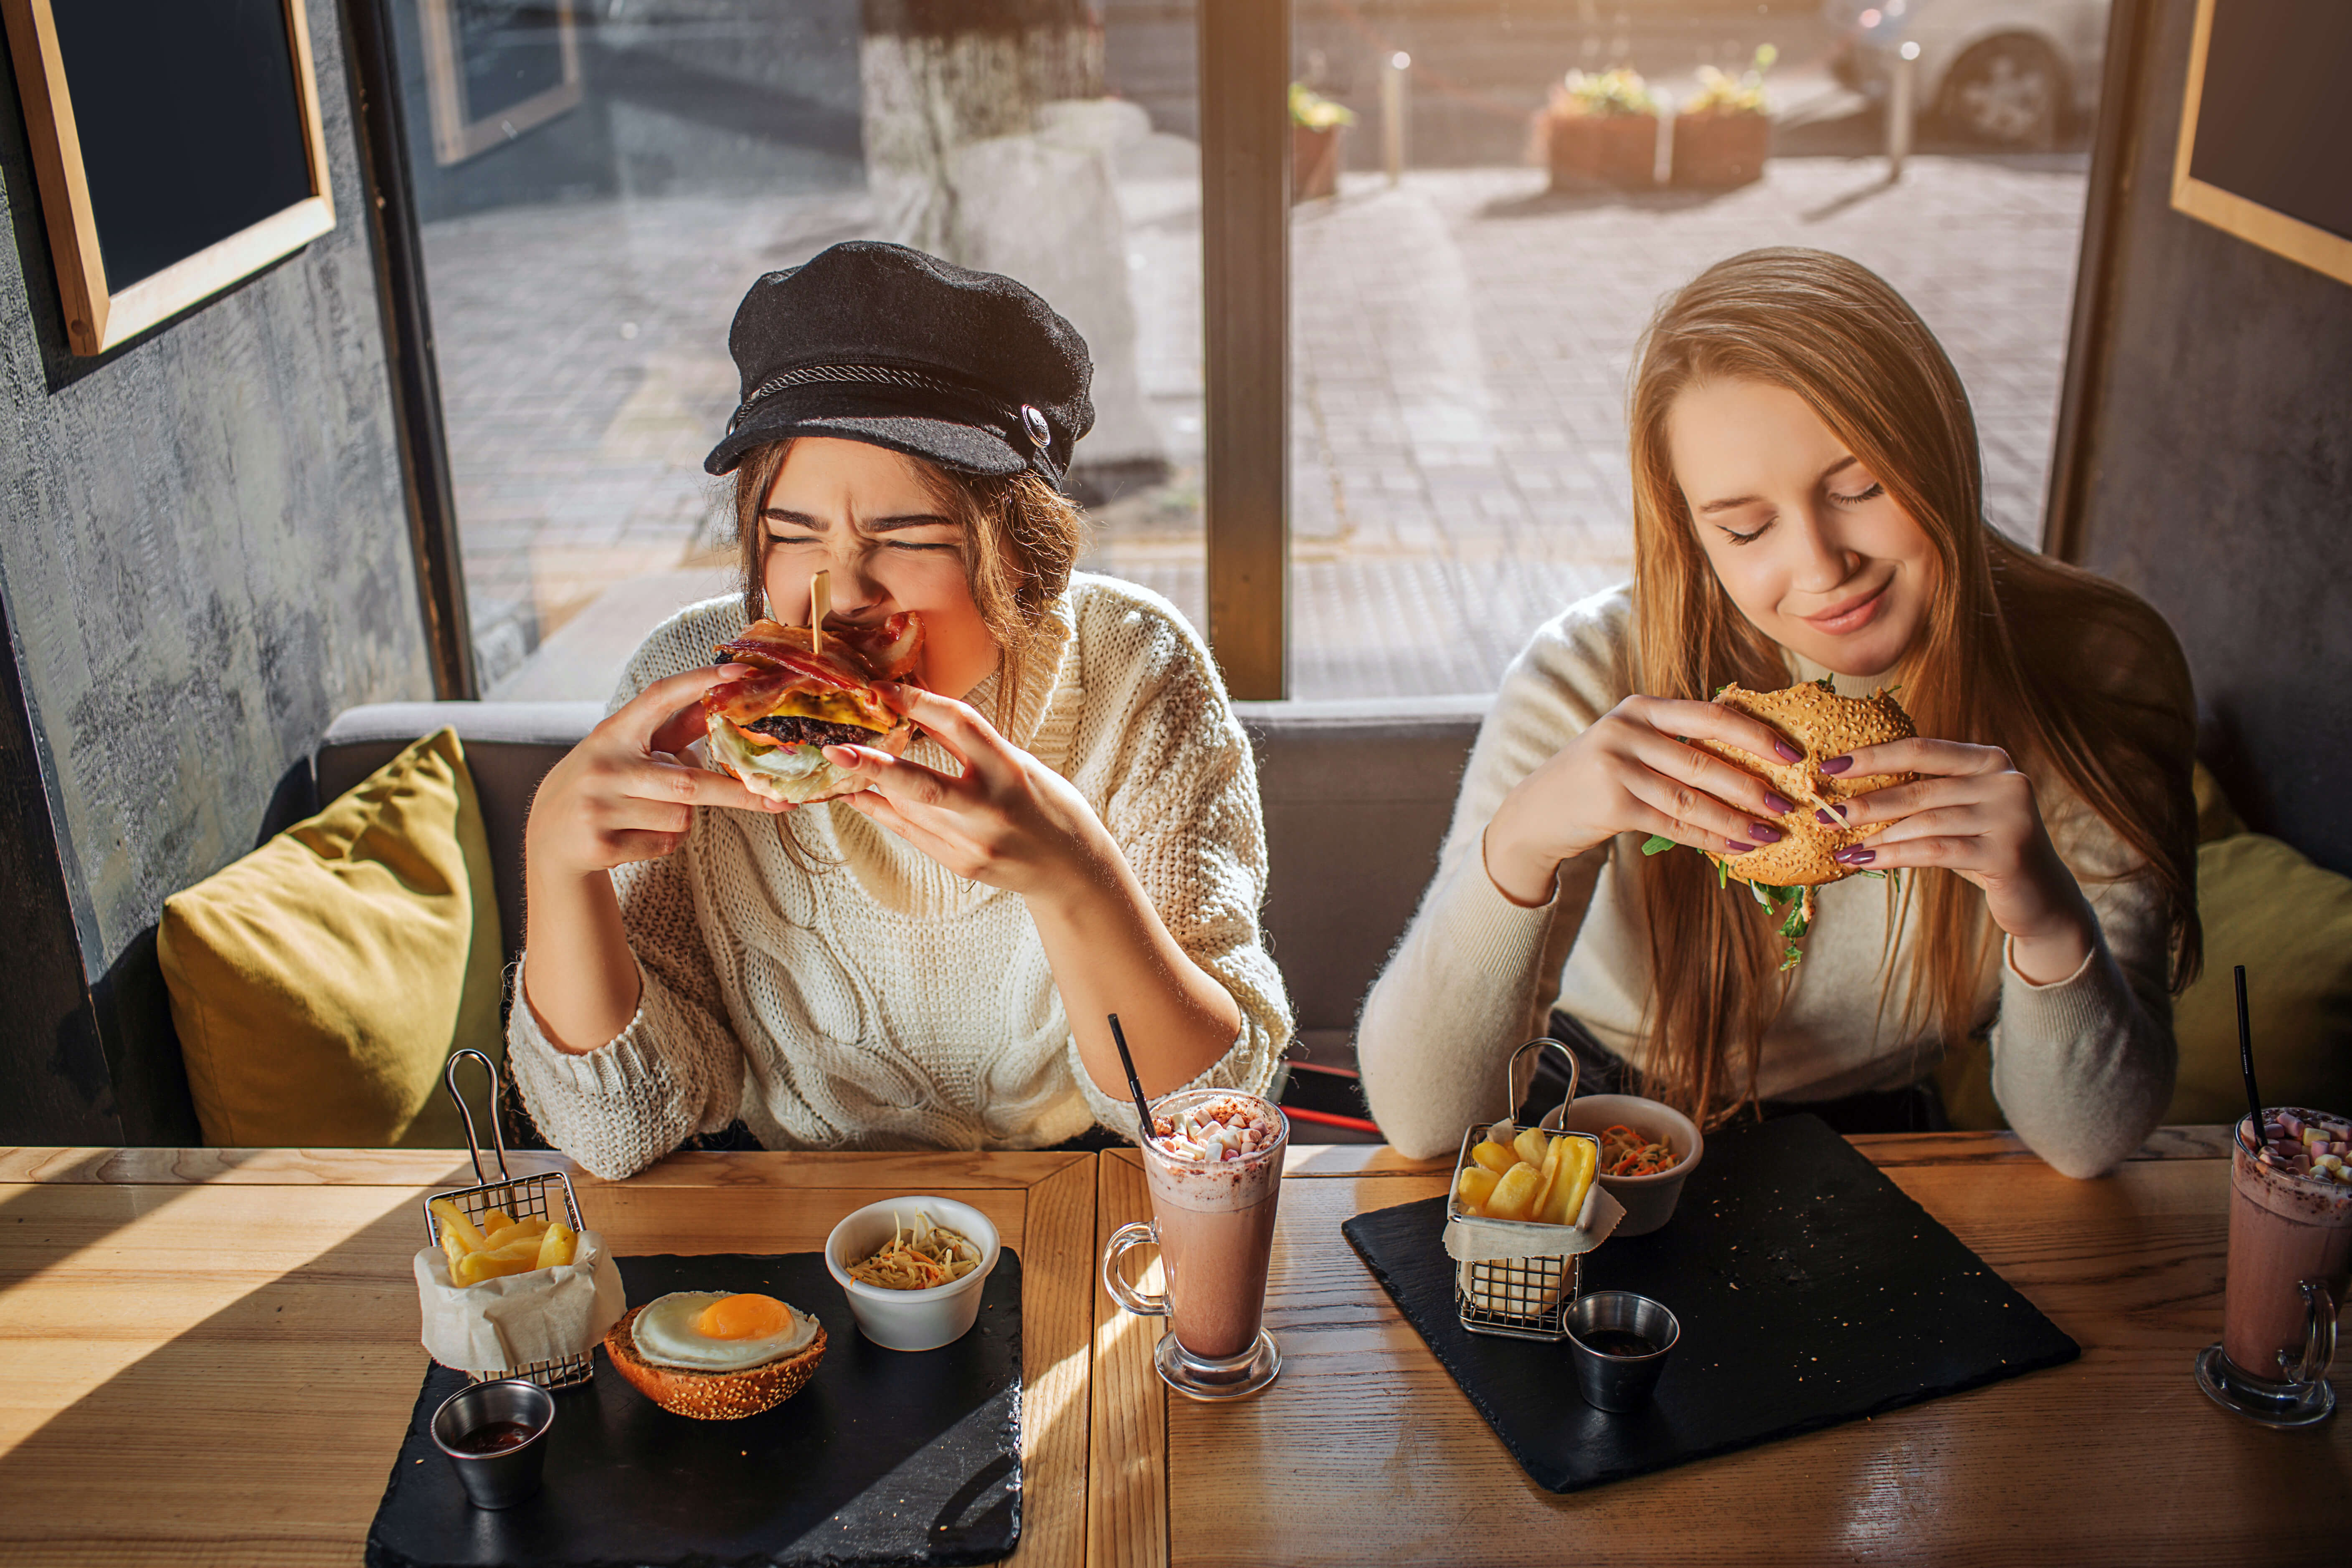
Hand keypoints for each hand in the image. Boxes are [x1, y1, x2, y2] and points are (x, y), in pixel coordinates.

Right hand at [524, 664, 786, 878]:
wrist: (549, 836)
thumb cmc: (604, 784)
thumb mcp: (629, 749)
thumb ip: (674, 731)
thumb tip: (720, 704)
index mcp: (613, 732)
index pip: (660, 696)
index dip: (700, 681)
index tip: (741, 672)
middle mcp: (604, 765)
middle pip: (689, 781)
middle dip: (738, 793)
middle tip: (781, 800)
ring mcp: (598, 805)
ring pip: (680, 816)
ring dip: (683, 819)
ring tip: (653, 814)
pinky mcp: (600, 844)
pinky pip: (665, 844)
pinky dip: (666, 842)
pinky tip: (636, 835)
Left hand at [821, 686, 1115, 899]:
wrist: (1071, 870)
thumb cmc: (1049, 806)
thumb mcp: (1020, 764)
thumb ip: (972, 745)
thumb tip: (921, 710)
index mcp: (1011, 770)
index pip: (961, 725)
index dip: (920, 702)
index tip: (885, 689)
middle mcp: (990, 808)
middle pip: (922, 784)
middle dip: (874, 767)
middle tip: (836, 750)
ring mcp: (973, 842)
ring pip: (908, 811)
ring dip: (871, 787)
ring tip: (840, 764)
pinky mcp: (960, 865)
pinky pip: (911, 834)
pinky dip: (883, 812)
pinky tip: (859, 797)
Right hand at [1483, 695, 1805, 905]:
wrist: (1535, 812)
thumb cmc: (1595, 777)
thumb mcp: (1630, 744)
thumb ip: (1676, 742)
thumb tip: (1750, 759)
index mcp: (1640, 708)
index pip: (1709, 716)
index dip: (1755, 735)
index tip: (1792, 753)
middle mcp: (1626, 730)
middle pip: (1705, 760)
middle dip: (1754, 785)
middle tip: (1790, 803)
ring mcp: (1615, 767)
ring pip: (1692, 797)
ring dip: (1738, 819)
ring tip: (1772, 832)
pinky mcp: (1611, 805)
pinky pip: (1672, 824)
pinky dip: (1709, 838)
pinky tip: (1737, 846)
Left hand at [1829, 738, 2095, 980]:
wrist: (2040, 897)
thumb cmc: (1984, 849)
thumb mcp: (1957, 814)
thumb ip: (1923, 795)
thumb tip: (1849, 793)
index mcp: (1990, 760)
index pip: (1922, 749)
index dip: (1873, 756)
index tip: (1831, 765)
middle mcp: (2006, 781)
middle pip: (1920, 787)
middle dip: (1867, 801)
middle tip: (1825, 812)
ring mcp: (2011, 816)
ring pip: (1926, 821)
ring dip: (1877, 833)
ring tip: (1841, 842)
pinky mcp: (2008, 853)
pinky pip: (1937, 851)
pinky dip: (1896, 855)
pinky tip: (1866, 860)